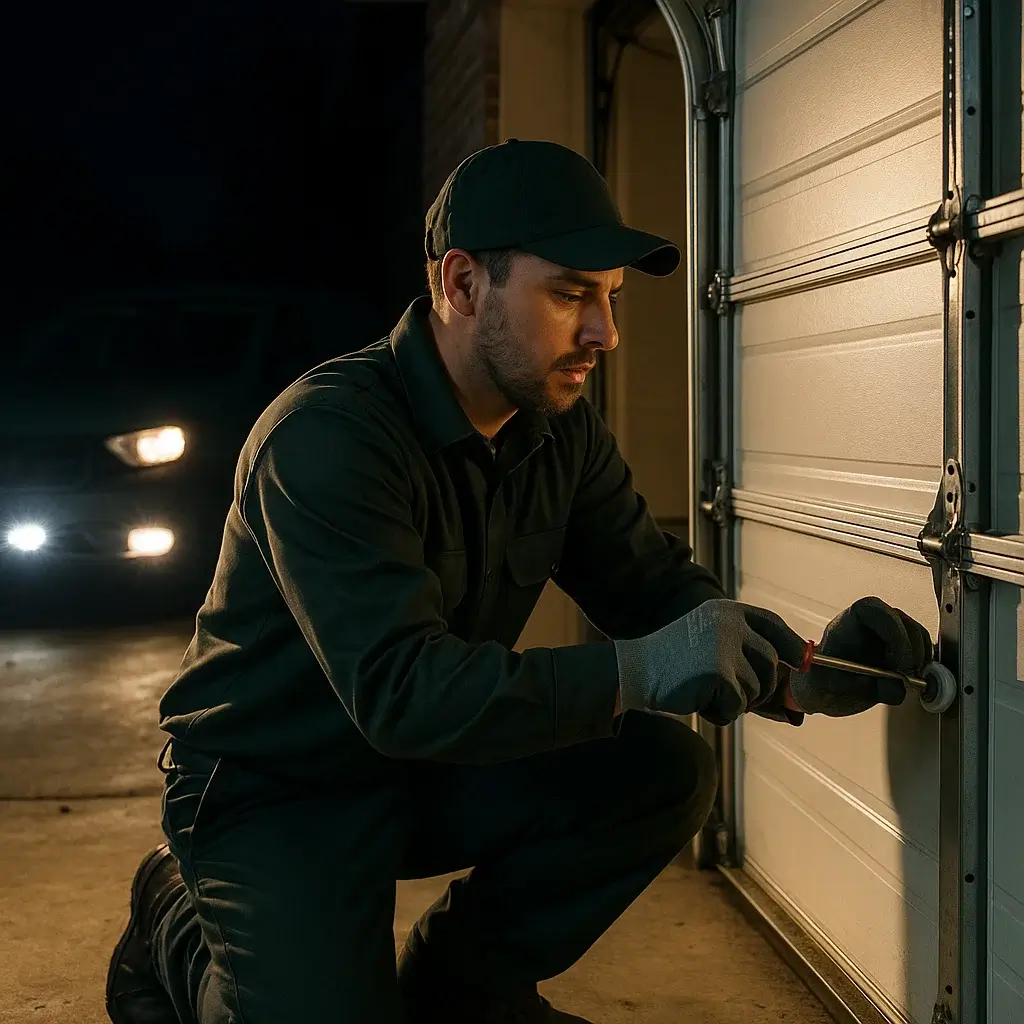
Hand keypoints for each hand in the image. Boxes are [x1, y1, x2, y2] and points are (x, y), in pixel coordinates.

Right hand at [615, 599, 806, 725]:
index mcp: (728, 612)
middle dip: (760, 687)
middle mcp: (729, 623)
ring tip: (706, 692)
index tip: (802, 664)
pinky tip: (698, 701)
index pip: (773, 625)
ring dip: (737, 701)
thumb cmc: (676, 665)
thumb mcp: (713, 646)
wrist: (636, 671)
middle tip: (731, 694)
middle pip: (771, 663)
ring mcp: (724, 646)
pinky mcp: (718, 672)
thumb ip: (748, 655)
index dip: (792, 646)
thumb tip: (795, 685)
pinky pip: (738, 705)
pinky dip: (721, 712)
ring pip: (757, 688)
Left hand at [788, 596, 933, 716]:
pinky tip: (909, 682)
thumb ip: (865, 685)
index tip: (899, 665)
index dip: (895, 637)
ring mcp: (889, 631)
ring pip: (918, 636)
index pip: (878, 612)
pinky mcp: (902, 645)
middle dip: (911, 653)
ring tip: (904, 683)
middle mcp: (871, 622)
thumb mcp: (835, 687)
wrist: (826, 690)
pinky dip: (922, 667)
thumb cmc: (823, 682)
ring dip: (918, 662)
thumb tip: (897, 686)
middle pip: (905, 624)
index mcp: (849, 622)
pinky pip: (922, 650)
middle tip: (907, 680)